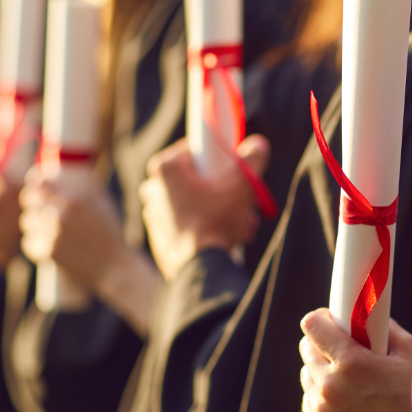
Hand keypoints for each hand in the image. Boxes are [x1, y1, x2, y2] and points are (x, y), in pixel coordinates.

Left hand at [19, 167, 125, 291]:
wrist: (113, 266)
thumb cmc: (109, 232)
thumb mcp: (102, 202)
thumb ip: (80, 186)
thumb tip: (56, 172)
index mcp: (76, 198)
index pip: (40, 181)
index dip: (36, 183)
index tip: (36, 187)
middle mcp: (61, 214)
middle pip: (29, 199)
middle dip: (33, 202)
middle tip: (40, 208)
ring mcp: (53, 233)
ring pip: (27, 221)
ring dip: (34, 223)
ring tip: (49, 229)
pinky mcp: (47, 252)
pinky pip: (28, 241)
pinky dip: (36, 242)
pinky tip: (51, 244)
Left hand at [140, 135, 269, 280]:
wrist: (201, 268)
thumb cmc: (217, 221)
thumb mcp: (243, 186)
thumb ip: (253, 160)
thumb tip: (258, 144)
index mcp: (166, 169)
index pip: (193, 149)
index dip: (217, 157)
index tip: (231, 167)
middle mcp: (153, 189)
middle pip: (194, 178)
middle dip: (219, 188)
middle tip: (240, 198)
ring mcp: (153, 214)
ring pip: (192, 202)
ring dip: (217, 209)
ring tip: (240, 223)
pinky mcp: (159, 236)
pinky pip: (185, 223)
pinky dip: (204, 225)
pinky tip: (226, 236)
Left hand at [299, 309, 411, 411]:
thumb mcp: (409, 355)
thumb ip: (385, 329)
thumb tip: (368, 315)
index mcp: (351, 364)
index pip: (312, 326)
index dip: (324, 319)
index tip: (332, 321)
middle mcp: (330, 388)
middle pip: (306, 350)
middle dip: (323, 345)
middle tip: (343, 348)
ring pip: (307, 377)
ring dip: (321, 372)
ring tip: (348, 379)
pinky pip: (309, 402)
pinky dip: (321, 398)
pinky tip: (345, 402)